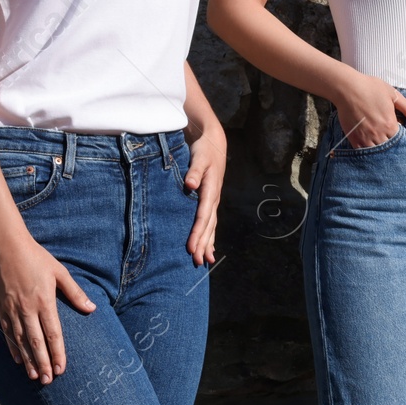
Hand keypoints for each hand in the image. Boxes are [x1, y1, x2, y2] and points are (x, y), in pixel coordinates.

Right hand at [0, 233, 96, 383]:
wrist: (6, 247)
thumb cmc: (36, 258)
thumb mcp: (60, 273)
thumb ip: (75, 293)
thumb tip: (91, 309)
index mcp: (44, 302)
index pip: (53, 334)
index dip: (57, 353)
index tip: (61, 368)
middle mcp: (27, 309)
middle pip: (36, 342)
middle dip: (43, 363)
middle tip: (48, 381)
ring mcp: (12, 310)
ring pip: (20, 341)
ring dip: (28, 360)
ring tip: (34, 376)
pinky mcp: (1, 307)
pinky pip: (6, 332)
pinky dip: (12, 347)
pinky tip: (17, 360)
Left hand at [182, 124, 225, 266]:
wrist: (213, 143)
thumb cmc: (203, 149)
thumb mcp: (198, 157)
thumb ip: (194, 171)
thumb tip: (191, 185)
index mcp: (210, 190)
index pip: (203, 216)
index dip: (198, 232)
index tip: (191, 247)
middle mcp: (214, 198)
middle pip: (208, 226)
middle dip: (203, 244)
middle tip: (196, 261)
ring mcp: (213, 201)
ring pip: (211, 226)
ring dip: (207, 243)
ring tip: (204, 260)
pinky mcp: (210, 200)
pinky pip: (210, 222)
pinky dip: (209, 235)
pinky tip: (208, 247)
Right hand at [334, 70, 405, 148]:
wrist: (346, 88)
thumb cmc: (369, 88)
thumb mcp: (393, 95)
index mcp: (390, 124)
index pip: (401, 141)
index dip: (403, 141)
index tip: (402, 138)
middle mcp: (378, 134)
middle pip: (390, 149)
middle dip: (393, 148)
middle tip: (393, 145)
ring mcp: (365, 138)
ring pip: (377, 153)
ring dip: (381, 152)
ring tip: (383, 147)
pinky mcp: (354, 139)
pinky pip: (363, 152)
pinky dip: (368, 152)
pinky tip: (371, 148)